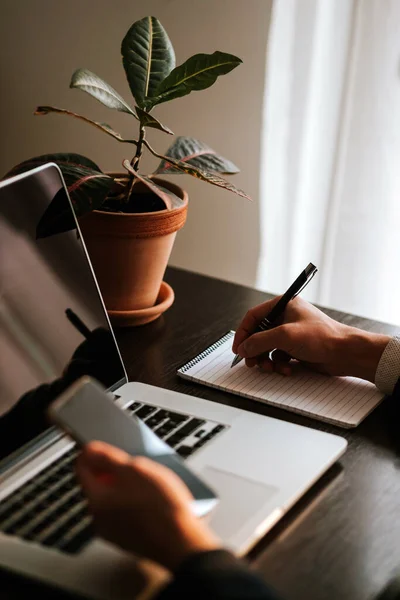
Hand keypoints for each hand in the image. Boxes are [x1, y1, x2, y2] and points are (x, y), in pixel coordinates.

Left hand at [76, 442, 219, 571]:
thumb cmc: (161, 508)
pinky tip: (154, 501)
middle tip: (136, 466)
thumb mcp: (135, 469)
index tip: (105, 447)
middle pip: (99, 484)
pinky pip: (126, 514)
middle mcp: (99, 518)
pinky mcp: (130, 539)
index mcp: (96, 500)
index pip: (82, 468)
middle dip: (115, 472)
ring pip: (114, 499)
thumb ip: (108, 457)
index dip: (93, 453)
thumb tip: (89, 449)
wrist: (182, 542)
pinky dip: (136, 504)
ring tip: (150, 484)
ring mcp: (114, 531)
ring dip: (127, 488)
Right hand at [232, 296, 389, 382]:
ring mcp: (290, 334)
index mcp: (283, 305)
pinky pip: (277, 357)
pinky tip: (286, 369)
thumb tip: (243, 347)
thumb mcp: (285, 336)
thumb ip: (259, 341)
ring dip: (265, 360)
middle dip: (254, 350)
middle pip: (258, 334)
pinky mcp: (295, 348)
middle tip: (252, 362)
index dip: (243, 333)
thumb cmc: (323, 337)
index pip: (253, 316)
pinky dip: (278, 365)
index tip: (238, 348)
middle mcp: (285, 318)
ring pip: (266, 348)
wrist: (345, 353)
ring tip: (270, 367)